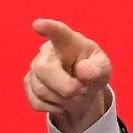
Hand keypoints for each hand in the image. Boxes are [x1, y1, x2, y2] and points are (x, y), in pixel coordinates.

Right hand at [24, 18, 112, 132]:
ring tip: (75, 93)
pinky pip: (36, 102)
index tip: (38, 25)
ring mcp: (35, 68)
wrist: (82, 88)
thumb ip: (98, 69)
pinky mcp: (29, 84)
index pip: (58, 32)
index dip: (48, 28)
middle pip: (43, 70)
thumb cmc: (92, 71)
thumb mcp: (103, 69)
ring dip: (64, 100)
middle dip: (65, 87)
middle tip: (82, 89)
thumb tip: (83, 71)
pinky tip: (62, 99)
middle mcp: (47, 52)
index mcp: (68, 41)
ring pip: (41, 90)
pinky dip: (54, 107)